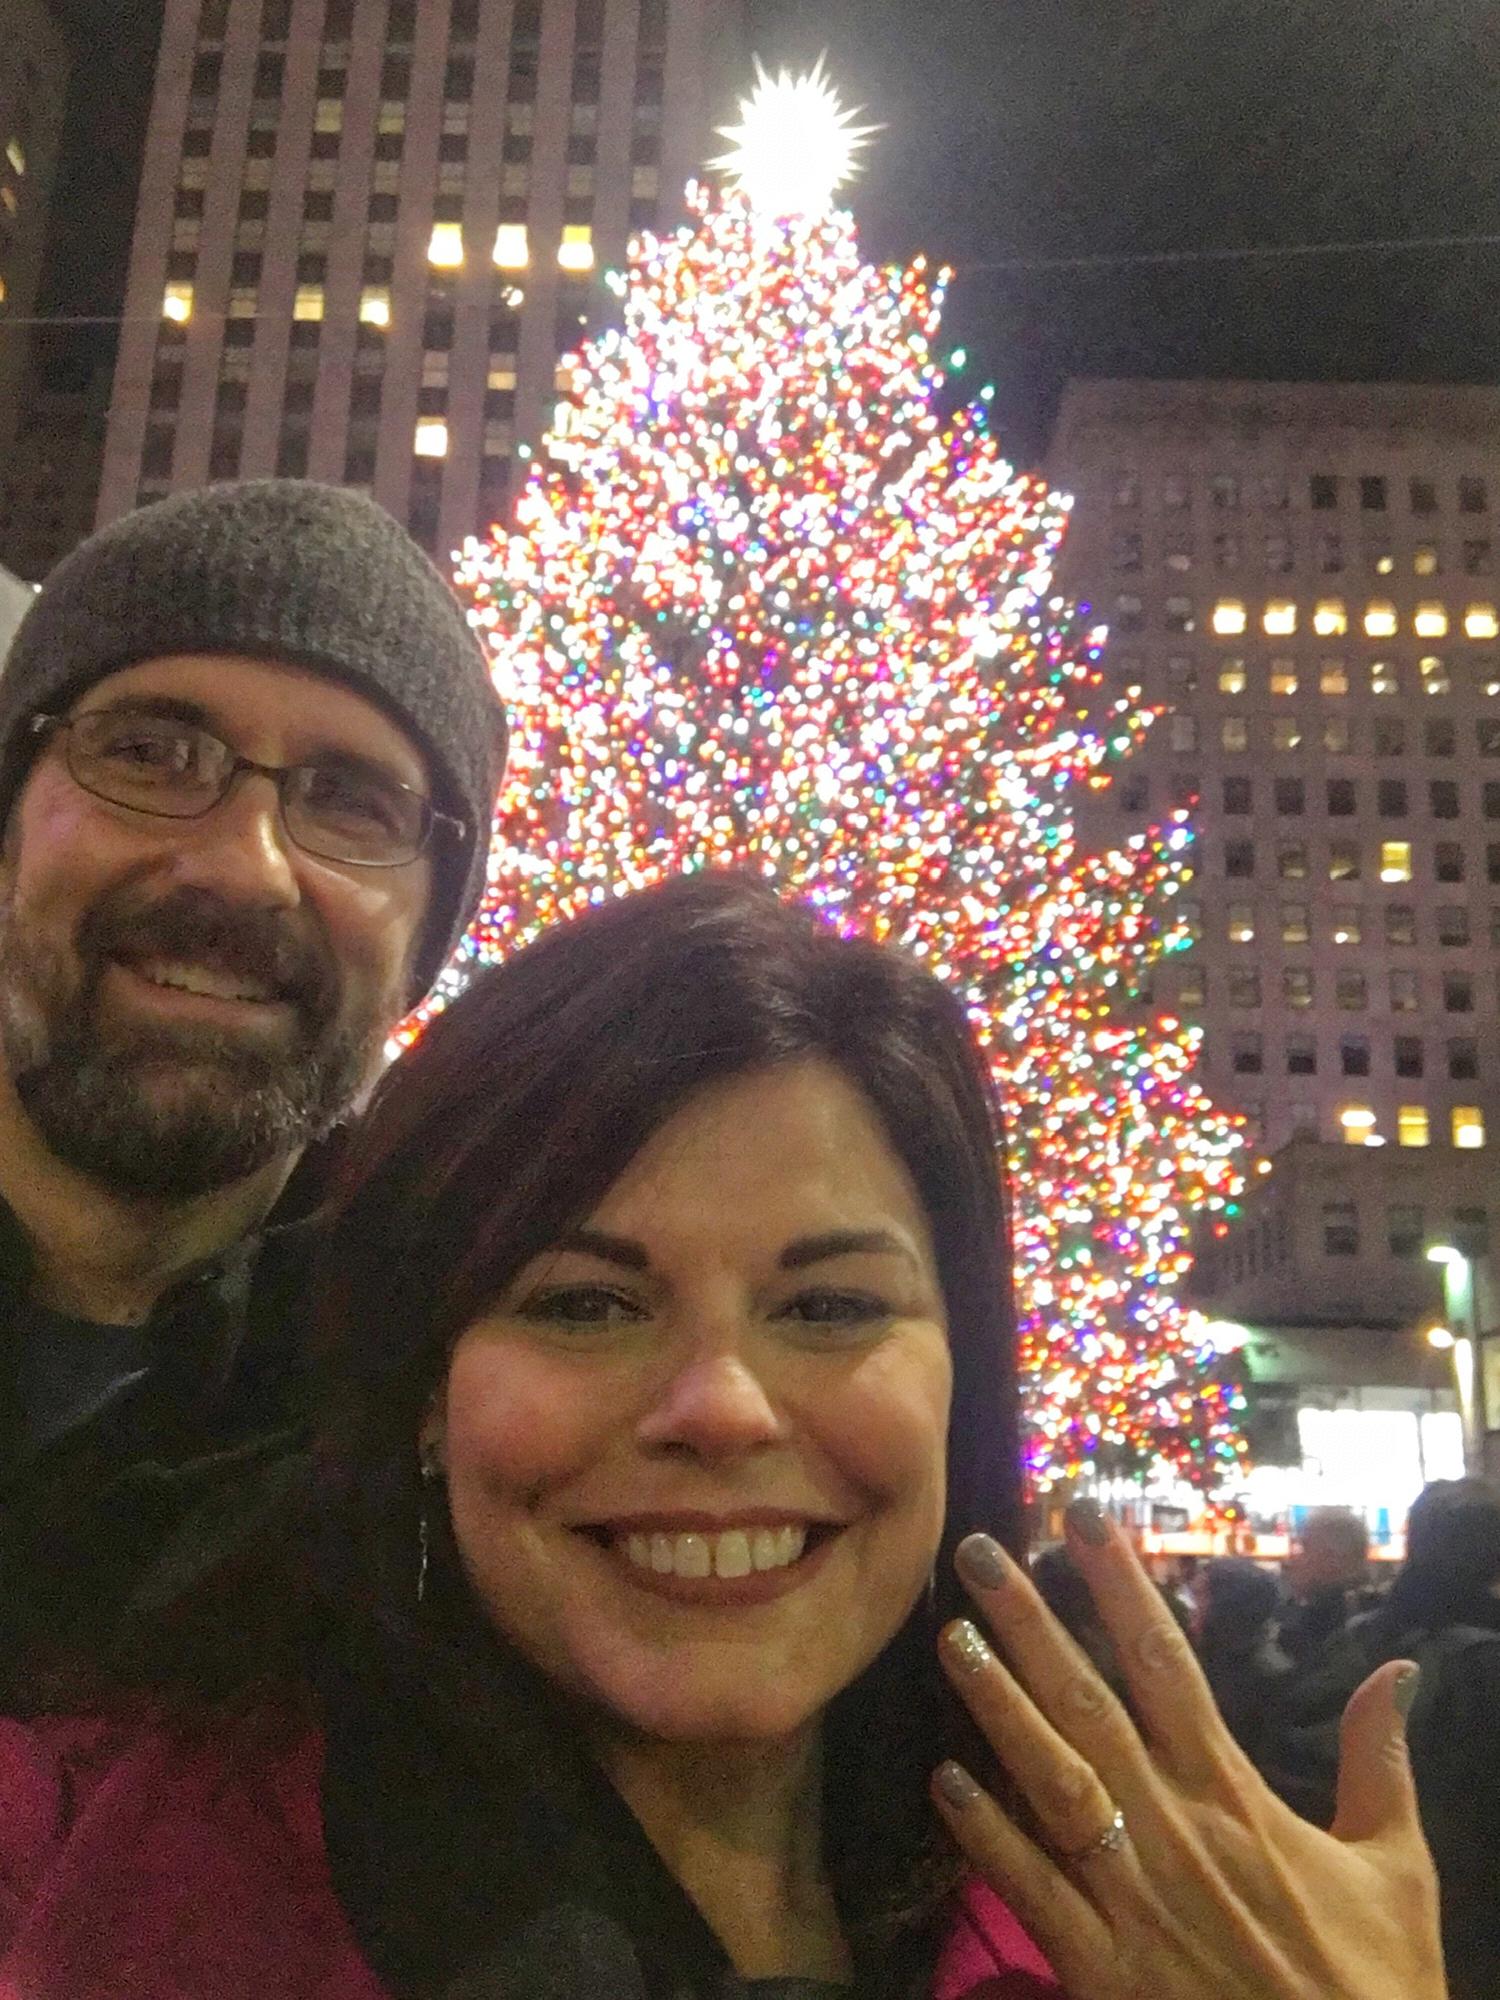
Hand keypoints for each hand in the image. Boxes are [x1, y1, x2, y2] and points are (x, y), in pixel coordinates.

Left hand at [931, 1503, 1444, 1999]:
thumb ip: (1378, 1763)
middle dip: (1029, 1622)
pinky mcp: (1101, 1971)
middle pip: (1087, 1705)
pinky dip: (985, 1839)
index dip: (1120, 1586)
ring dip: (995, 1708)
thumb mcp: (1398, 1868)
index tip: (1081, 1519)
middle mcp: (1173, 1829)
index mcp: (1234, 1795)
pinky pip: (1031, 1892)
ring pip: (1048, 1782)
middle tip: (977, 1552)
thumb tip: (1398, 1671)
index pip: (1165, 1665)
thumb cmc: (1375, 1985)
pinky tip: (941, 1783)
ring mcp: (1131, 1898)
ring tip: (949, 1639)